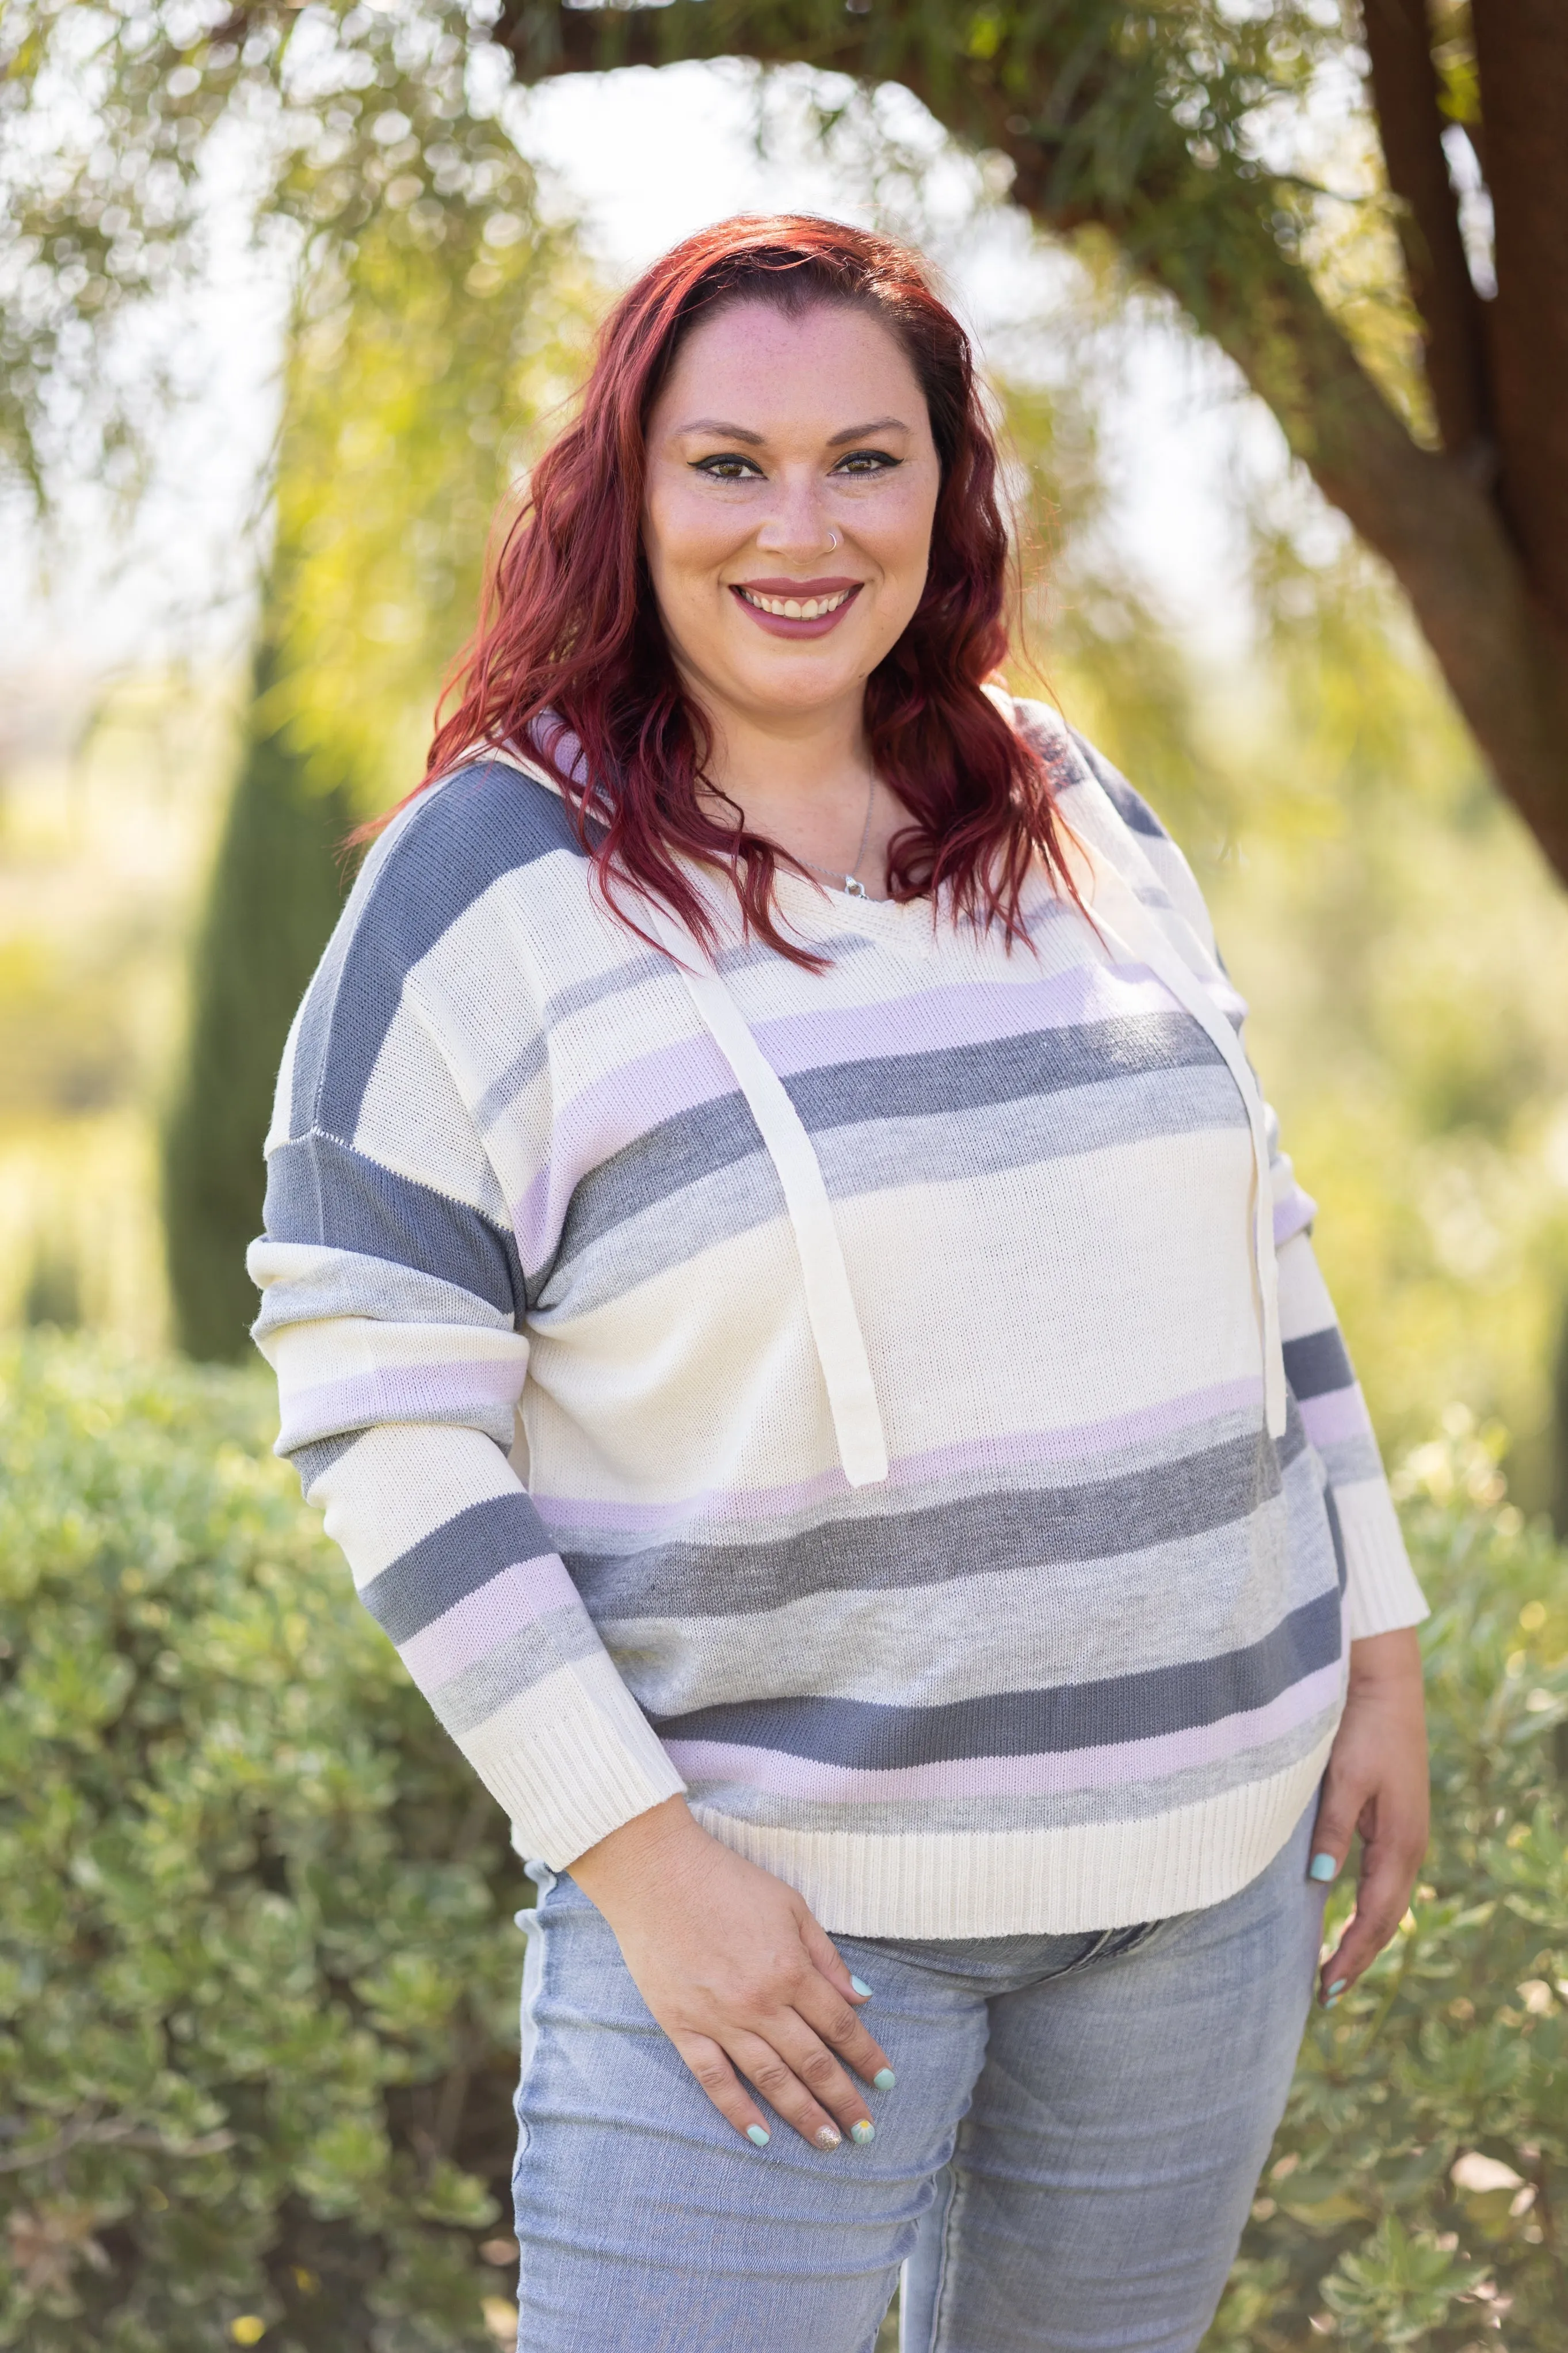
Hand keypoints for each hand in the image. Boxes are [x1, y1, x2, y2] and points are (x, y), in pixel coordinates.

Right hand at [569, 1795, 894, 2149]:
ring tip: (828, 2142)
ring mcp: (720, 2019)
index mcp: (791, 1969)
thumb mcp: (790, 1905)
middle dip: (843, 2099)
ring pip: (771, 2080)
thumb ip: (825, 1956)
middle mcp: (761, 2003)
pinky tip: (760, 2136)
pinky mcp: (683, 2027)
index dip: (867, 2056)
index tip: (885, 2083)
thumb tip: (861, 1997)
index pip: (841, 2025)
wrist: (657, 1874)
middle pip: (813, 2061)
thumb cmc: (727, 1881)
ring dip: (803, 2114)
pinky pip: (715, 2079)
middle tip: (864, 2133)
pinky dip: (738, 2110)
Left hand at [1311, 1627, 1428, 2004]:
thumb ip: (1332, 1830)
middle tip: (1325, 1995)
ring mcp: (1404, 1837)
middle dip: (1357, 1958)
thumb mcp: (1343, 1780)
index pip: (1376, 1918)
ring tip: (1333, 1969)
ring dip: (1362, 1937)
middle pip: (1385, 1920)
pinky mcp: (1394, 1824)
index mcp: (1399, 1844)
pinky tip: (1346, 1917)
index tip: (1325, 1987)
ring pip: (1386, 1903)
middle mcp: (1408, 1848)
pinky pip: (1382, 1881)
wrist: (1386, 1689)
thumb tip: (1318, 1884)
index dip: (1351, 1955)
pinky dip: (1365, 1909)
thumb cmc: (1362, 1731)